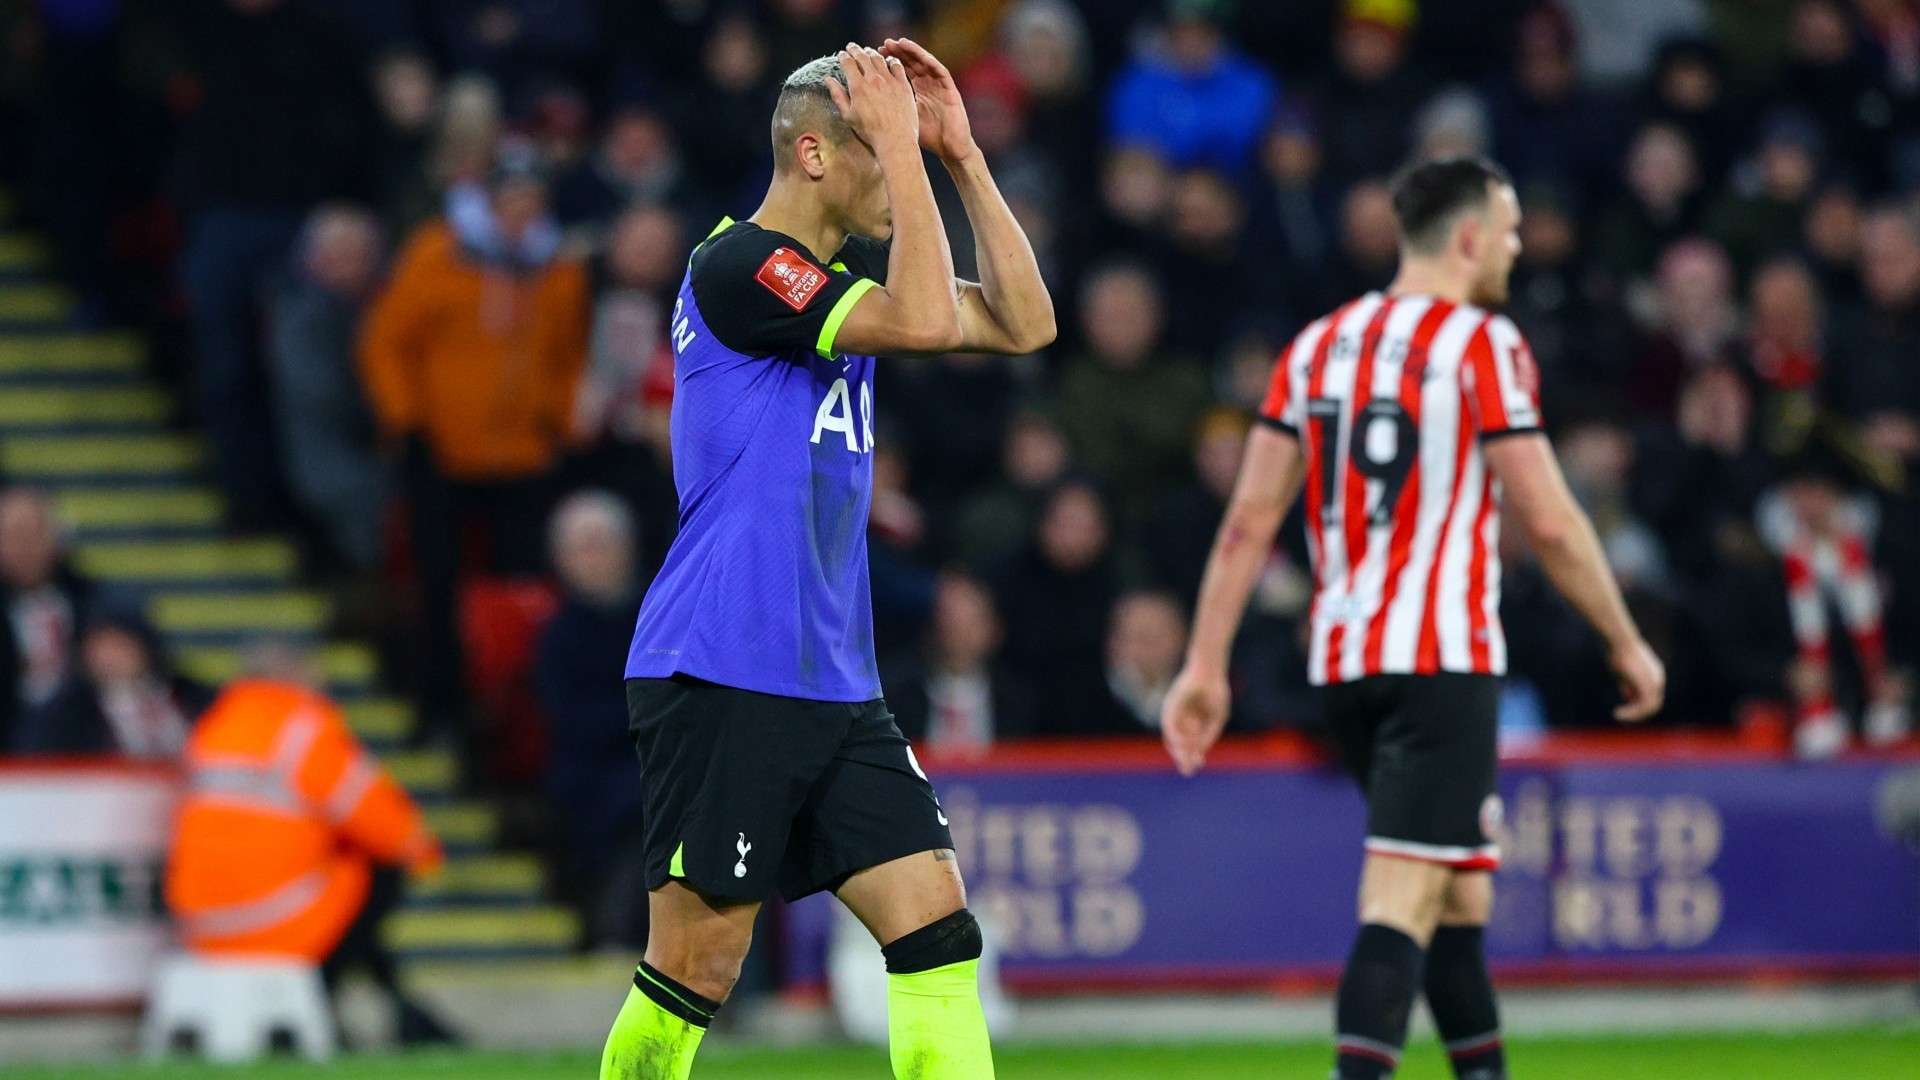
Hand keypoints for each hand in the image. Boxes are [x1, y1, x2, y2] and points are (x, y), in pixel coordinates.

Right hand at [827, 44, 918, 158]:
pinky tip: (889, 61)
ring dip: (871, 53)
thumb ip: (838, 95)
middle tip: (852, 47)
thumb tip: (828, 79)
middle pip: (862, 56)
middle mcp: (873, 79)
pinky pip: (897, 66)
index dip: (843, 56)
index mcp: (857, 86)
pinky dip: (891, 60)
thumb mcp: (848, 116)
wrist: (895, 140)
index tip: (841, 55)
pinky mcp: (903, 85)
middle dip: (855, 49)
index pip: (848, 63)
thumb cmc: (870, 132)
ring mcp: (889, 81)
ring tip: (868, 52)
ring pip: (879, 58)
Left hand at [879, 37, 976, 162]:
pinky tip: (920, 55)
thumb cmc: (928, 138)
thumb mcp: (906, 118)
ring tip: (899, 43)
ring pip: (926, 63)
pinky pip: (940, 71)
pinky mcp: (950, 90)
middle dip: (899, 52)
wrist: (950, 148)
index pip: (903, 70)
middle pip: (913, 63)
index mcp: (918, 90)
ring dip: (913, 52)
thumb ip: (893, 106)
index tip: (875, 54)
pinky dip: (930, 62)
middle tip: (884, 44)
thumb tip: (869, 102)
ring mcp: (940, 86)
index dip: (891, 60)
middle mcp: (929, 84)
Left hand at [1161, 665, 1230, 775]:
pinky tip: (1189, 741)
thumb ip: (1208, 734)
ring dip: (1182, 749)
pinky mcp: (1169, 707)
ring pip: (1172, 737)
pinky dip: (1179, 736)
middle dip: (1183, 757)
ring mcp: (1173, 712)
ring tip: (1192, 756)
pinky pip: (1170, 727)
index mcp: (1191, 720)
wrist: (1209, 670)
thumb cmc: (1216, 691)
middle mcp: (1179, 718)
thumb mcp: (1217, 717)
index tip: (1199, 764)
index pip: (1187, 742)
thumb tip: (1201, 752)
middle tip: (1188, 771)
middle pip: (1177, 743)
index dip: (1192, 754)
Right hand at [1609, 638, 1665, 721]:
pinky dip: (1632, 713)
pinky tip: (1619, 713)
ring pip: (1650, 707)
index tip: (1622, 706)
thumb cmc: (1617, 651)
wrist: (1620, 641)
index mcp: (1654, 673)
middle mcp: (1658, 678)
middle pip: (1653, 703)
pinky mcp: (1648, 686)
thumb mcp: (1623, 670)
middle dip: (1638, 712)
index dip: (1637, 704)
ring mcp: (1655, 682)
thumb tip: (1628, 697)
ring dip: (1634, 714)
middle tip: (1620, 715)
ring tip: (1618, 715)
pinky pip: (1644, 706)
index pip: (1650, 694)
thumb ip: (1628, 684)